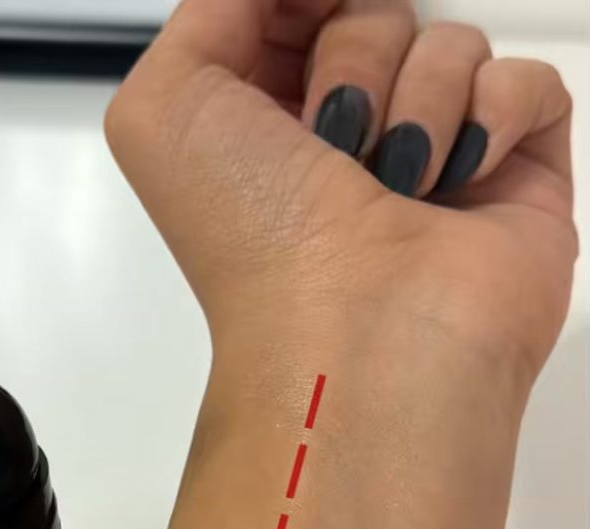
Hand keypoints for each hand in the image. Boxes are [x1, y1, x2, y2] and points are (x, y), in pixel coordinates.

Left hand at [106, 0, 575, 404]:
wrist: (357, 332)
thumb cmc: (258, 237)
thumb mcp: (168, 104)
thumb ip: (214, 5)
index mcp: (271, 123)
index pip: (301, 13)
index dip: (302, 4)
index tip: (304, 16)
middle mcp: (353, 138)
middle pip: (376, 12)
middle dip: (350, 59)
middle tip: (332, 141)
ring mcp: (436, 154)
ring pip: (450, 40)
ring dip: (414, 101)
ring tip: (393, 184)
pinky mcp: (514, 174)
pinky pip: (523, 81)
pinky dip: (489, 118)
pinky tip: (455, 182)